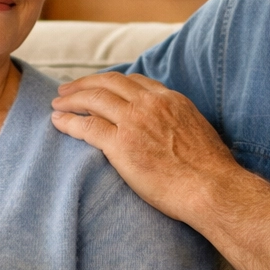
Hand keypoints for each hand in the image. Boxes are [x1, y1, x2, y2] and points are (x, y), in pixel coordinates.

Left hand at [50, 73, 236, 223]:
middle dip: (85, 83)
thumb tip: (174, 131)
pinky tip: (58, 121)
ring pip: (93, 99)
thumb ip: (179, 123)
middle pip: (109, 82)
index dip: (112, 82)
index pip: (135, 81)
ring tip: (58, 103)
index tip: (100, 87)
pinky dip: (68, 121)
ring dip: (71, 98)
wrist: (211, 188)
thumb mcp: (198, 131)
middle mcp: (150, 104)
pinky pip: (86, 126)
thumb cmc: (210, 170)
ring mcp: (134, 122)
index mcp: (171, 99)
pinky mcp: (120, 145)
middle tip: (68, 88)